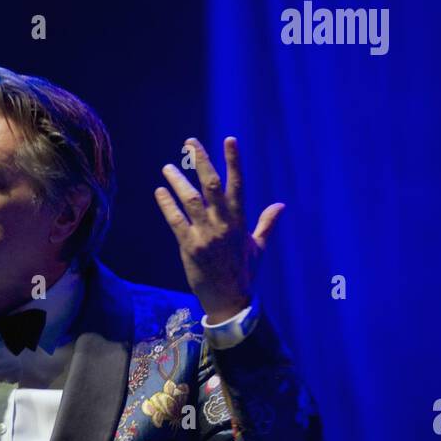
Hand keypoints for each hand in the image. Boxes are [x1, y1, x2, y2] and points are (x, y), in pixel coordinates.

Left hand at [153, 137, 283, 321]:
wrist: (229, 301)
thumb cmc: (245, 274)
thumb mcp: (258, 247)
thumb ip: (267, 223)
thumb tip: (281, 206)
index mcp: (239, 221)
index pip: (238, 184)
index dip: (234, 161)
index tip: (229, 139)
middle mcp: (223, 224)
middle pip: (211, 185)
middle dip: (201, 162)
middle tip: (189, 143)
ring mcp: (206, 235)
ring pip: (190, 200)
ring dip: (177, 181)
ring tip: (167, 167)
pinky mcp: (190, 247)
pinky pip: (176, 221)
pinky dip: (167, 205)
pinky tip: (159, 192)